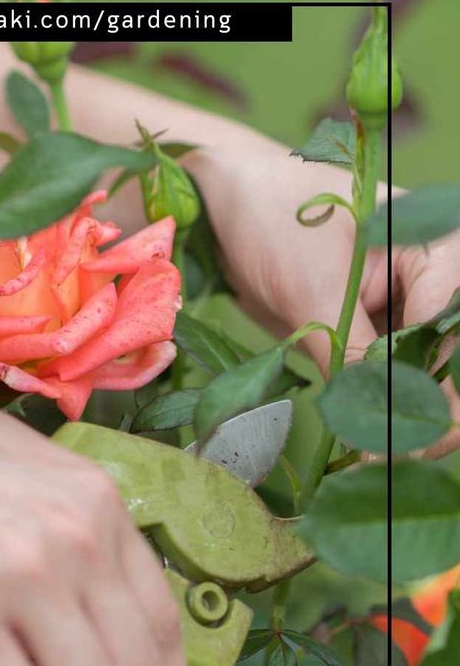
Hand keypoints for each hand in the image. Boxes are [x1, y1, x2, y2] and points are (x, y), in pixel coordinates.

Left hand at [192, 133, 459, 453]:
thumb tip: (379, 426)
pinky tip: (361, 444)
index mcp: (441, 251)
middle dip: (419, 415)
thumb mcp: (315, 289)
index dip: (425, 393)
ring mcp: (405, 309)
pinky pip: (384, 379)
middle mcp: (435, 281)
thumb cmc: (275, 219)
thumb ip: (353, 355)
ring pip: (417, 379)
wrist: (227, 204)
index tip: (396, 442)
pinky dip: (372, 411)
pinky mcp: (373, 332)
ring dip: (395, 420)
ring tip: (370, 460)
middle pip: (442, 363)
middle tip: (383, 460)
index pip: (447, 334)